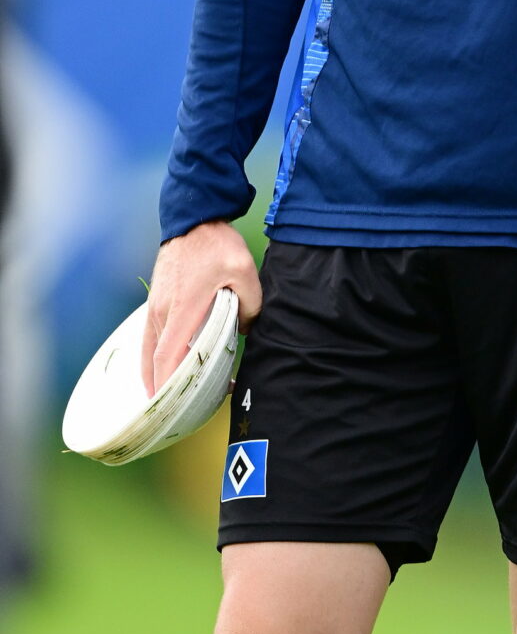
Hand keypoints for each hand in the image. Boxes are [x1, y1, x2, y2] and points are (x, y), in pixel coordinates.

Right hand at [141, 222, 262, 394]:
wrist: (194, 218)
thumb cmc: (217, 245)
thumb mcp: (245, 273)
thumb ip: (250, 306)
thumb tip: (245, 330)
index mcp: (182, 310)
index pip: (168, 356)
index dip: (168, 385)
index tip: (172, 408)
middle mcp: (162, 312)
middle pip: (152, 361)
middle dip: (161, 390)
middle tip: (175, 415)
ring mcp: (156, 307)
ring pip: (149, 351)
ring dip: (157, 375)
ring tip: (173, 398)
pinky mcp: (158, 302)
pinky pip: (152, 339)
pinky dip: (157, 358)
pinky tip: (169, 369)